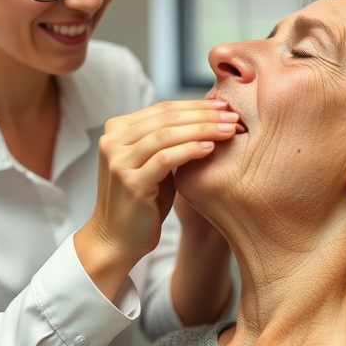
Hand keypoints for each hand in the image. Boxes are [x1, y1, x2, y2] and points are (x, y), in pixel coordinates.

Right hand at [75, 100, 237, 298]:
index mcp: (116, 130)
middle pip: (166, 117)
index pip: (162, 108)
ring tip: (228, 130)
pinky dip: (190, 150)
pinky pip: (165, 159)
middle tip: (232, 115)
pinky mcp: (130, 183)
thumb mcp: (153, 163)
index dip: (195, 105)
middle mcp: (112, 142)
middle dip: (203, 115)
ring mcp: (119, 162)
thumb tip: (209, 116)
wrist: (117, 240)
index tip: (224, 106)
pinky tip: (210, 148)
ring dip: (202, 130)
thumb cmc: (142, 201)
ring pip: (166, 134)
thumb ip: (169, 140)